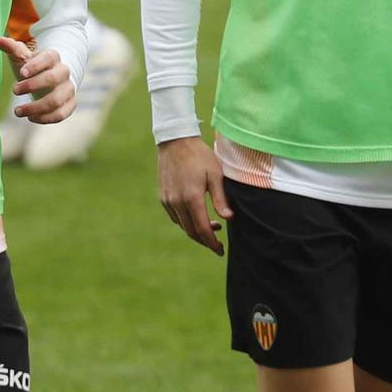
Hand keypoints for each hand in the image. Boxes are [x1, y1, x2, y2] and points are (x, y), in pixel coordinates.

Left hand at [0, 36, 74, 122]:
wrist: (50, 81)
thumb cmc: (32, 68)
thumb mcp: (22, 57)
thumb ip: (12, 49)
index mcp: (53, 57)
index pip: (49, 58)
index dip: (36, 65)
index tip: (21, 73)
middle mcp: (64, 72)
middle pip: (53, 78)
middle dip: (32, 85)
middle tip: (14, 90)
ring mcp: (68, 89)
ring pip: (57, 100)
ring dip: (36, 107)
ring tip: (17, 111)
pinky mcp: (70, 104)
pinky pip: (61, 114)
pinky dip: (45, 118)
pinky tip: (30, 118)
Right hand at [156, 136, 231, 254]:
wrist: (175, 141)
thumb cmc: (199, 155)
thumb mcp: (215, 175)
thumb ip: (221, 199)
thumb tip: (228, 219)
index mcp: (192, 198)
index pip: (203, 230)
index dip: (212, 243)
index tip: (220, 250)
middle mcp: (177, 202)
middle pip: (191, 232)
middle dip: (205, 241)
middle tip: (217, 244)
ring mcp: (168, 200)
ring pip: (182, 226)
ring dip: (196, 231)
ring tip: (212, 227)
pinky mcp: (163, 197)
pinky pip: (175, 217)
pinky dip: (186, 222)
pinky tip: (196, 216)